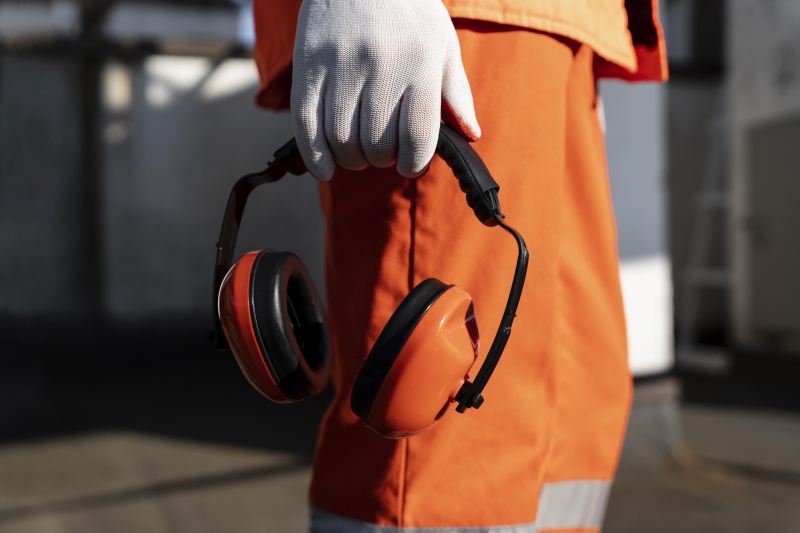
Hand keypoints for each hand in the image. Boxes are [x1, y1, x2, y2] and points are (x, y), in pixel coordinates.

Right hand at [291, 0, 480, 180]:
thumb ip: (455, 91)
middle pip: (377, 145)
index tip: (410, 164)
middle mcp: (382, 64)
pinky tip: (324, 169)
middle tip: (382, 150)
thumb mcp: (441, 42)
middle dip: (381, 159)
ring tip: (357, 151)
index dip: (414, 164)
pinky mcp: (308, 63)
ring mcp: (341, 64)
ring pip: (341, 140)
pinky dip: (314, 156)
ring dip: (351, 159)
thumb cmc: (407, 10)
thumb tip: (470, 134)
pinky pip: (306, 123)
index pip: (418, 138)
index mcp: (420, 62)